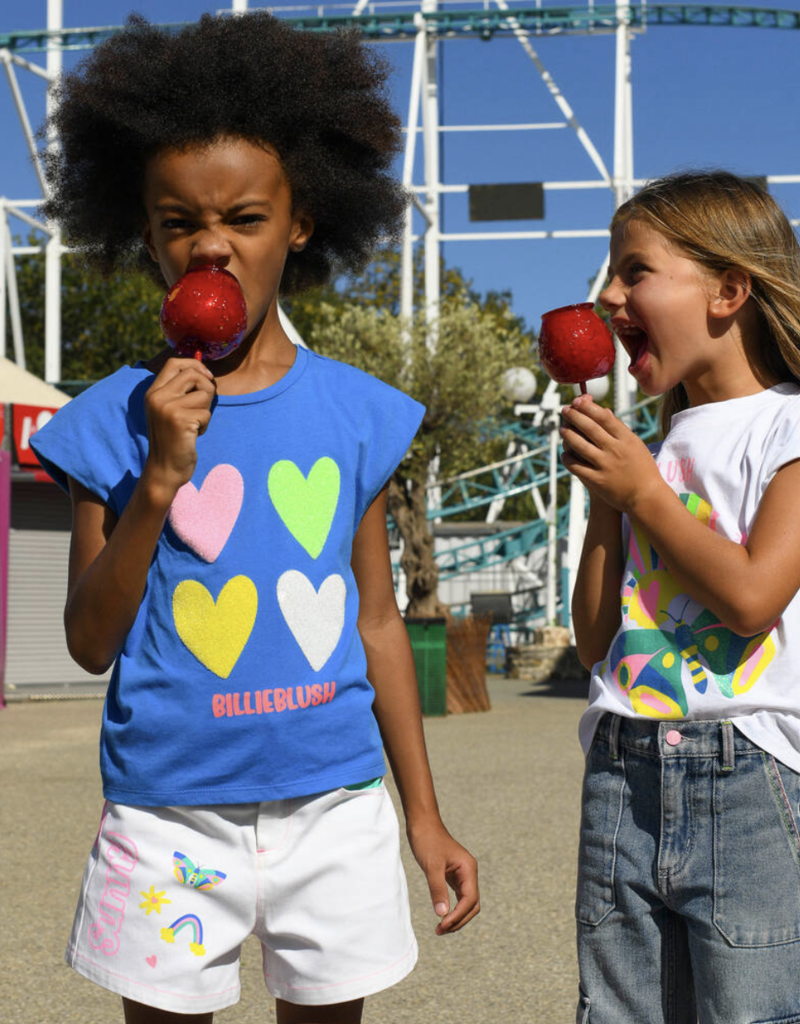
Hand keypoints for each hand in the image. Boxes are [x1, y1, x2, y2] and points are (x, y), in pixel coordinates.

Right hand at [143, 357, 215, 503]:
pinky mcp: (180, 420)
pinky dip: (205, 425)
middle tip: (202, 407)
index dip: (195, 365)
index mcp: (153, 392)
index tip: (206, 377)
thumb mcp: (170, 410)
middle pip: (193, 374)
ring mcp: (167, 408)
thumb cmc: (173, 439)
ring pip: (203, 393)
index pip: (174, 363)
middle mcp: (157, 397)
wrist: (164, 469)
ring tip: (194, 424)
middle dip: (207, 388)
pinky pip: (206, 413)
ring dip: (206, 410)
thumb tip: (204, 371)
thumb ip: (180, 391)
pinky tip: (194, 435)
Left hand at [408, 820, 479, 933]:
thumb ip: (438, 890)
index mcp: (468, 869)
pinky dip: (452, 908)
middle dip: (459, 920)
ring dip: (456, 916)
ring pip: (466, 902)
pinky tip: (442, 914)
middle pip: (472, 905)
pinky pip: (458, 896)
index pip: (470, 900)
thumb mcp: (431, 866)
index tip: (442, 924)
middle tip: (440, 930)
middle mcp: (469, 873)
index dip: (458, 915)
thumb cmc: (427, 840)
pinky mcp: (453, 875)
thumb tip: (443, 915)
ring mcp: (462, 874)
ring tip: (440, 928)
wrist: (422, 823)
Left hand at [560, 395, 662, 513]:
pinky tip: (565, 454)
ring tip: (562, 429)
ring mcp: (605, 465)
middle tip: (565, 410)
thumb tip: (603, 410)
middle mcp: (615, 449)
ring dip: (568, 435)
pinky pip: (576, 466)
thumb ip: (619, 429)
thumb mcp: (635, 445)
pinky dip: (567, 458)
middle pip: (589, 427)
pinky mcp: (597, 480)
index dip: (588, 407)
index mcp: (626, 438)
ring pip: (579, 445)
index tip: (577, 401)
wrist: (647, 497)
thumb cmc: (642, 469)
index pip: (603, 417)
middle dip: (574, 416)